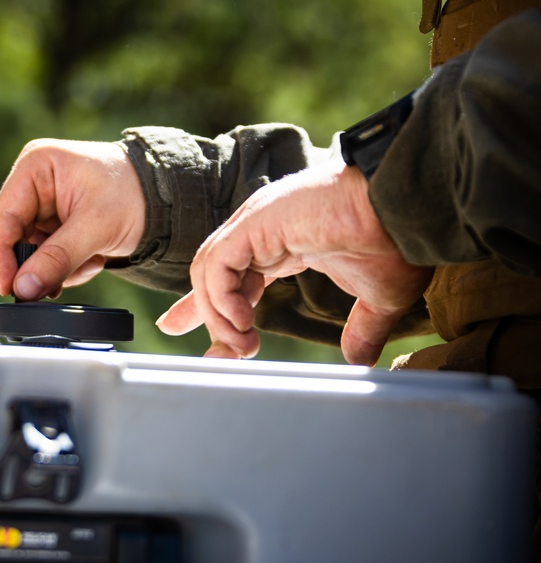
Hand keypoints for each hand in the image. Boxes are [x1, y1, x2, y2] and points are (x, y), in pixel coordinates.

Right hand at [0, 139, 144, 300]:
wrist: (167, 200)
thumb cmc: (135, 194)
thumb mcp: (96, 227)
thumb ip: (57, 258)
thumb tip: (23, 289)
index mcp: (36, 166)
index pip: (4, 218)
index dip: (2, 257)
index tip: (9, 288)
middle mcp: (33, 183)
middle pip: (14, 238)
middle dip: (38, 265)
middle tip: (54, 287)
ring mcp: (43, 205)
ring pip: (31, 253)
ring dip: (58, 269)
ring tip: (90, 263)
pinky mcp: (55, 224)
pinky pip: (47, 257)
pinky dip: (68, 267)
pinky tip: (93, 259)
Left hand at [156, 160, 432, 365]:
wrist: (410, 207)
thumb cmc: (398, 238)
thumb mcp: (379, 296)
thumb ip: (363, 327)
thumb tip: (360, 359)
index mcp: (285, 243)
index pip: (235, 276)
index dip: (217, 308)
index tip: (213, 341)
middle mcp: (262, 232)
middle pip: (212, 273)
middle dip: (201, 315)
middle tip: (215, 357)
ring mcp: (256, 224)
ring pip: (210, 272)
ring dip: (219, 316)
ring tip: (242, 347)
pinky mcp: (255, 222)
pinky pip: (217, 264)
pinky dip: (221, 297)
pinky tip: (242, 323)